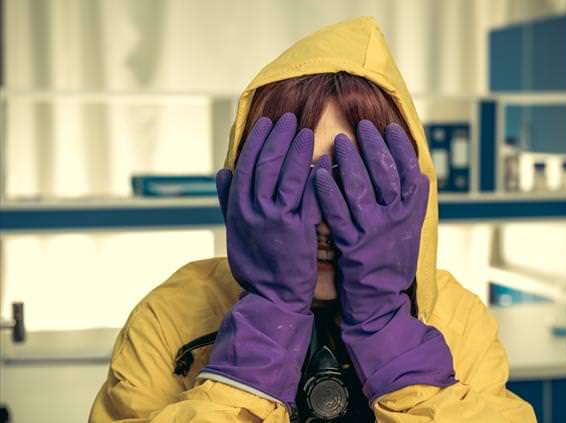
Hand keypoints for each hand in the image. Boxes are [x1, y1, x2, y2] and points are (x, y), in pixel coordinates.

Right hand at [203, 112, 328, 408]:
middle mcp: (255, 211)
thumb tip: (222, 171)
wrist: (272, 297)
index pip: (246, 165)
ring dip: (297, 151)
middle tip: (290, 119)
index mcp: (238, 209)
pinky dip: (316, 177)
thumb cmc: (254, 264)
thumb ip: (227, 201)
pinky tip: (324, 161)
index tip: (268, 123)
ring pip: (288, 176)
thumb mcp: (234, 232)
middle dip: (279, 138)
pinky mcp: (300, 232)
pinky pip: (309, 197)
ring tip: (305, 132)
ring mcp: (278, 221)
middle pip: (267, 165)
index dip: (258, 141)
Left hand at [314, 120, 454, 401]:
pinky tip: (319, 172)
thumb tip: (420, 169)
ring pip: (361, 189)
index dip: (400, 147)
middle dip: (373, 146)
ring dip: (350, 162)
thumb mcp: (411, 231)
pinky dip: (328, 190)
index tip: (389, 127)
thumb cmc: (392, 262)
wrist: (379, 301)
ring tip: (339, 142)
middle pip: (386, 174)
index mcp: (412, 213)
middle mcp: (396, 220)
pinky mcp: (352, 245)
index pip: (410, 171)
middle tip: (361, 126)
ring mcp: (373, 232)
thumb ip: (415, 202)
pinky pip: (337, 212)